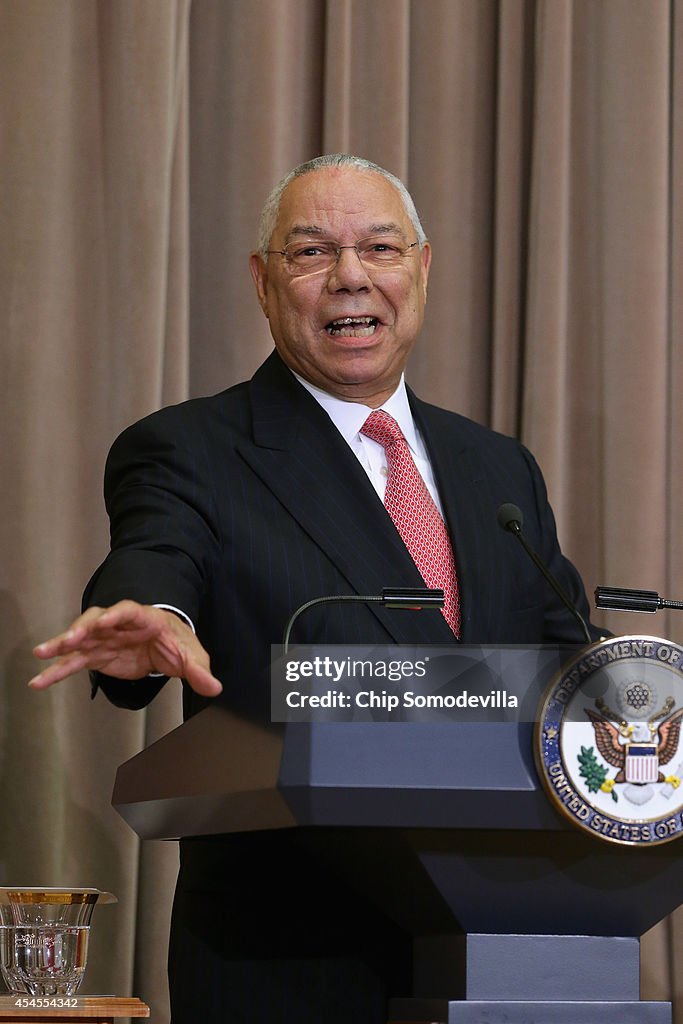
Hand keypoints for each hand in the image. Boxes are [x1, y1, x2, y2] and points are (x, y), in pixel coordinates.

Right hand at [29, 600, 222, 696]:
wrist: (167, 646)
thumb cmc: (177, 643)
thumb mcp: (191, 655)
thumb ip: (199, 670)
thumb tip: (214, 687)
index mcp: (144, 618)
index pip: (129, 611)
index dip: (116, 615)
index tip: (103, 622)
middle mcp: (118, 624)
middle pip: (97, 620)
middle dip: (82, 628)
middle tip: (69, 639)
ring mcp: (104, 639)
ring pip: (79, 640)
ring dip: (61, 645)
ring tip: (41, 654)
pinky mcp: (96, 655)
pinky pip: (73, 663)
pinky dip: (57, 671)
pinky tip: (39, 682)